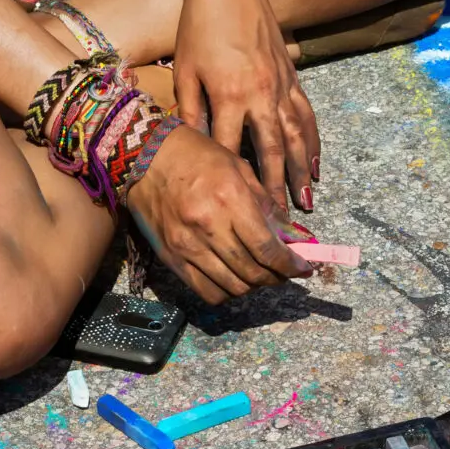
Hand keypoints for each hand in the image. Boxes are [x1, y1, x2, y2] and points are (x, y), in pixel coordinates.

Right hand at [125, 123, 311, 302]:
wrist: (145, 156)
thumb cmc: (196, 156)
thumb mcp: (239, 169)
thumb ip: (268, 207)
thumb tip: (294, 237)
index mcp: (229, 200)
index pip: (267, 248)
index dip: (290, 265)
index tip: (304, 269)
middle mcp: (208, 227)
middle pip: (253, 272)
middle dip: (276, 277)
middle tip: (284, 271)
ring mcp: (187, 247)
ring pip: (233, 287)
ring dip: (253, 286)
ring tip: (260, 273)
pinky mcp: (171, 260)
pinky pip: (206, 292)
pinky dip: (226, 293)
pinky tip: (233, 278)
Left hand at [173, 0, 320, 214]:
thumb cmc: (199, 27)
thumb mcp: (186, 71)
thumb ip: (191, 112)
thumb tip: (193, 151)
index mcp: (229, 96)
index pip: (232, 151)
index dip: (236, 184)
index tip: (239, 212)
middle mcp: (261, 96)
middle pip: (271, 153)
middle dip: (276, 189)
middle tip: (282, 223)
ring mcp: (282, 86)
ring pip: (296, 138)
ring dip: (301, 172)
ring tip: (307, 201)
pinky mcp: (292, 77)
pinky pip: (307, 116)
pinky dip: (313, 142)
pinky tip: (315, 163)